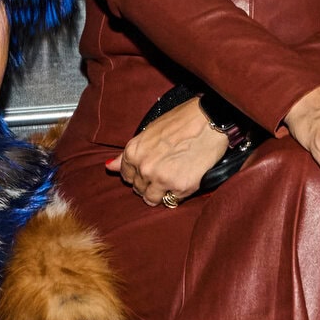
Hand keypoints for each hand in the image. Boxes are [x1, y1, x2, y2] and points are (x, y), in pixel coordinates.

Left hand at [107, 97, 228, 206]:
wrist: (210, 120)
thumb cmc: (182, 121)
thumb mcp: (150, 132)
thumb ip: (130, 154)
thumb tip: (110, 167)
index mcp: (133, 152)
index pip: (126, 176)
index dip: (139, 174)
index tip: (150, 169)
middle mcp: (143, 168)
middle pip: (139, 189)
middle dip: (150, 183)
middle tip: (167, 171)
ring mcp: (161, 179)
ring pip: (152, 199)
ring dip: (161, 192)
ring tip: (174, 178)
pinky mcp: (180, 188)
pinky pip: (173, 200)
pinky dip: (178, 193)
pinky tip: (186, 178)